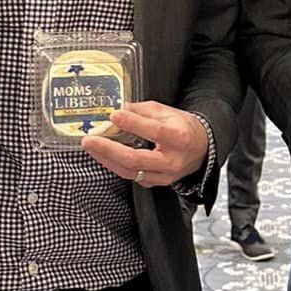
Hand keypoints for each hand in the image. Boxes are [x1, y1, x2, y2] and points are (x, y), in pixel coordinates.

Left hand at [82, 102, 208, 187]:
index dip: (133, 123)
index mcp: (179, 137)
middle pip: (136, 159)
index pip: (154, 131)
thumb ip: (140, 110)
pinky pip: (132, 177)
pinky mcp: (157, 183)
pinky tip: (104, 156)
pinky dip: (115, 166)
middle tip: (90, 139)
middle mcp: (172, 160)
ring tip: (91, 147)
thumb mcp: (165, 112)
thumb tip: (118, 107)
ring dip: (107, 159)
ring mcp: (164, 175)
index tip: (114, 115)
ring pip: (130, 171)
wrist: (200, 149)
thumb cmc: (182, 128)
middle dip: (109, 149)